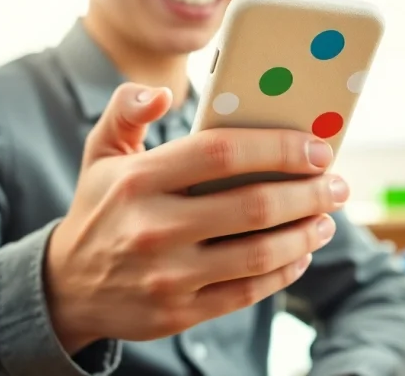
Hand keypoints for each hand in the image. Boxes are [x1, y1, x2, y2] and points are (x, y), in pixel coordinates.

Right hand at [44, 83, 347, 352]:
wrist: (67, 287)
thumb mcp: (101, 152)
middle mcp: (153, 227)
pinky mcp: (180, 312)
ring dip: (305, 234)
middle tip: (337, 185)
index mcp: (138, 179)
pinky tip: (301, 254)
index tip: (316, 147)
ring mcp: (167, 275)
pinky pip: (248, 292)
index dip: (278, 147)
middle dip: (309, 193)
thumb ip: (127, 109)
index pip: (222, 152)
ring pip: (259, 254)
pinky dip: (284, 272)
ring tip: (326, 218)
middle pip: (253, 206)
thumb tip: (162, 93)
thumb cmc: (100, 207)